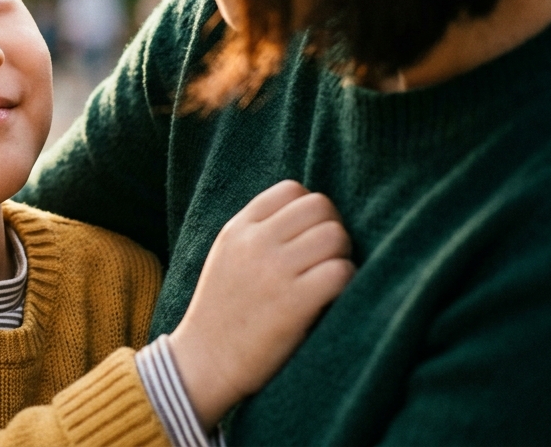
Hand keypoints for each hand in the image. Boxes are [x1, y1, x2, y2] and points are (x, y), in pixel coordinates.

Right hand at [169, 180, 354, 428]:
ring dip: (342, 255)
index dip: (310, 210)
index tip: (308, 237)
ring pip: (335, 235)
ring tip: (329, 278)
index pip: (291, 189)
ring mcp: (274, 271)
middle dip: (332, 228)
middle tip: (326, 258)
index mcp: (237, 229)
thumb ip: (257, 231)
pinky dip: (346, 283)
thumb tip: (310, 214)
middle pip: (320, 206)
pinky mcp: (294, 303)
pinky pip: (341, 271)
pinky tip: (331, 298)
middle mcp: (255, 243)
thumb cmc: (223, 311)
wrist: (204, 361)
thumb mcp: (227, 257)